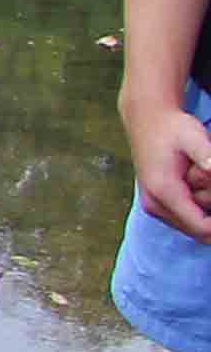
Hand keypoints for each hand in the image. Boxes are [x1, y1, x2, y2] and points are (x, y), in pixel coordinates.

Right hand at [133, 89, 210, 244]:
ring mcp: (153, 206)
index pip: (202, 228)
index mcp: (163, 191)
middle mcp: (154, 204)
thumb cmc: (173, 128)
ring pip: (193, 227)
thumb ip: (207, 157)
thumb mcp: (194, 136)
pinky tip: (194, 186)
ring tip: (198, 177)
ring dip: (204, 211)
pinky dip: (197, 210)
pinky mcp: (156, 205)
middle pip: (199, 231)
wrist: (147, 120)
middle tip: (206, 176)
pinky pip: (186, 220)